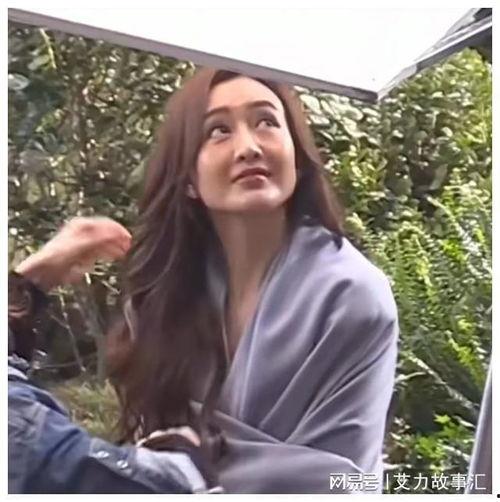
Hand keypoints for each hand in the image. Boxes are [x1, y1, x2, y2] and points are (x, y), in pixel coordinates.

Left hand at [15, 217, 130, 291]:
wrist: (44, 272)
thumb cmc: (60, 256)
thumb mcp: (82, 245)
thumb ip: (100, 239)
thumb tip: (117, 233)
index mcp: (83, 225)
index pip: (107, 224)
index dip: (119, 231)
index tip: (130, 238)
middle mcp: (83, 231)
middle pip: (106, 232)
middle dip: (118, 239)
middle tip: (130, 246)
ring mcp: (83, 242)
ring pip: (104, 242)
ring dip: (114, 247)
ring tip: (124, 253)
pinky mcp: (82, 253)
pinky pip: (99, 251)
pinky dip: (107, 253)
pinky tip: (113, 258)